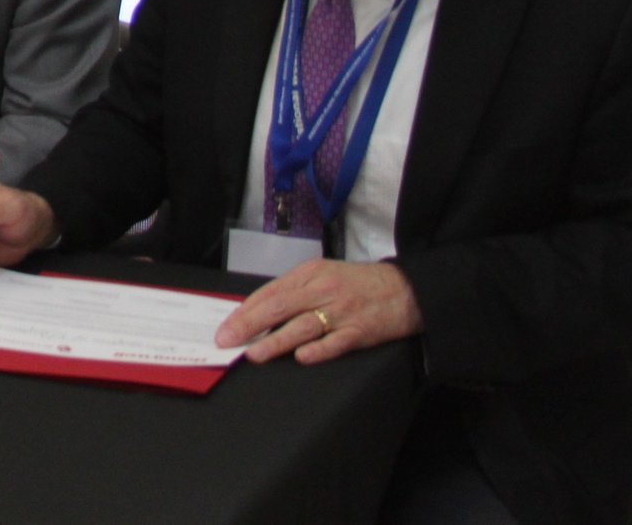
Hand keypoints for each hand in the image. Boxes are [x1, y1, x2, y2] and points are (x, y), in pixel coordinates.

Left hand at [214, 259, 422, 363]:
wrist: (404, 289)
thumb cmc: (358, 283)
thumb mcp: (323, 276)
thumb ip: (294, 292)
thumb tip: (258, 313)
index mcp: (310, 274)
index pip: (269, 292)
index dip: (245, 311)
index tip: (226, 327)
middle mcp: (322, 290)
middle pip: (280, 307)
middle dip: (249, 325)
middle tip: (228, 340)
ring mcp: (341, 311)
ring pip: (302, 326)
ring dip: (276, 340)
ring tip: (255, 353)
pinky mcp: (360, 331)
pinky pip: (335, 342)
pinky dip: (317, 350)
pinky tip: (301, 358)